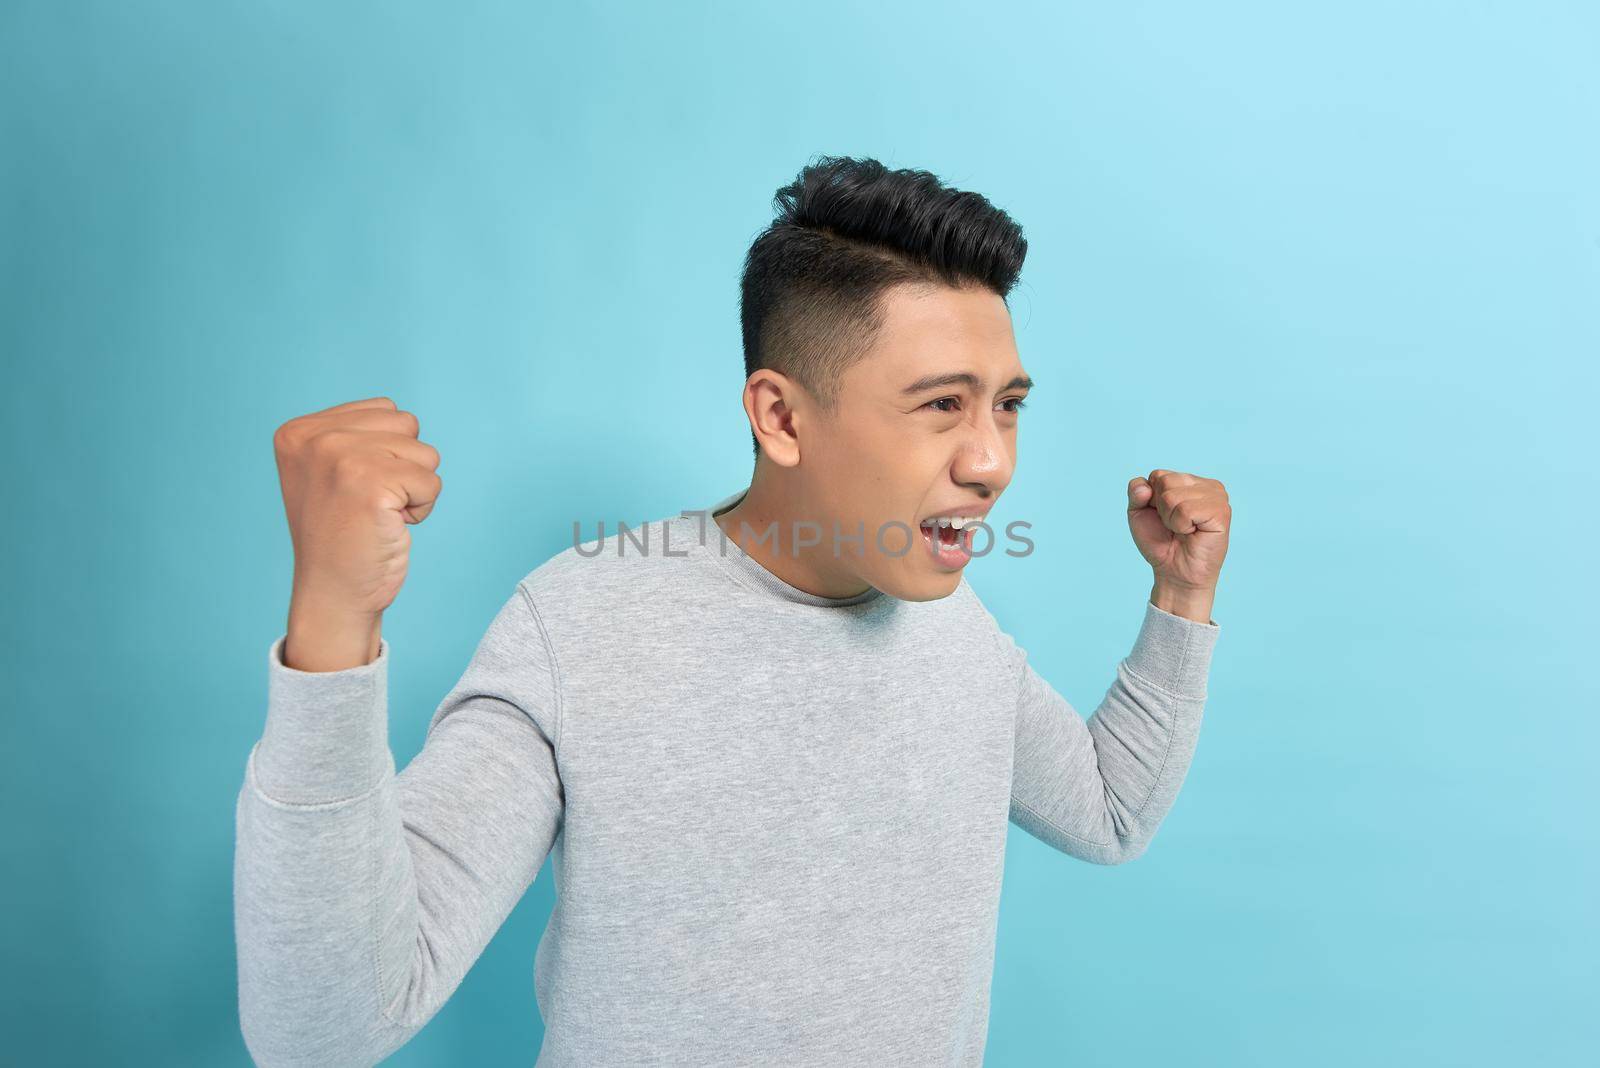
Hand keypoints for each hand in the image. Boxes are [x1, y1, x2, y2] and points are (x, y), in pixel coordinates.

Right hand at [273, 396, 441, 668]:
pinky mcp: (372, 486)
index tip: (353, 488)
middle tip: (370, 504)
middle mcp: (316, 438)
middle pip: (407, 425)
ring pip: (425, 453)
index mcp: (300, 431)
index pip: (385, 410)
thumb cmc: (343, 535)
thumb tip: (402, 418)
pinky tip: (389, 526)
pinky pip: (432, 483)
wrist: (333, 594)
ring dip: (414, 488)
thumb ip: (355, 435)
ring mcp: (342, 459)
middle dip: (403, 466)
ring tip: (378, 514)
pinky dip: (422, 508)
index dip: (386, 453)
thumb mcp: (331, 471)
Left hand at [1127, 469, 1229, 619]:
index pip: (1158, 475)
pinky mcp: (1221, 512)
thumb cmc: (1160, 542)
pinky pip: (1186, 510)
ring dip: (1171, 519)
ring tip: (1184, 531)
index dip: (1152, 500)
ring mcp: (1217, 497)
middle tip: (1174, 526)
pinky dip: (1181, 525)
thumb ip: (1136, 492)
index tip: (1163, 517)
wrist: (1173, 571)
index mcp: (1189, 481)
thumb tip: (1145, 486)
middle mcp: (1206, 485)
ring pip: (1173, 496)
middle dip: (1161, 509)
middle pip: (1165, 482)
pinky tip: (1192, 533)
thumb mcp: (1138, 513)